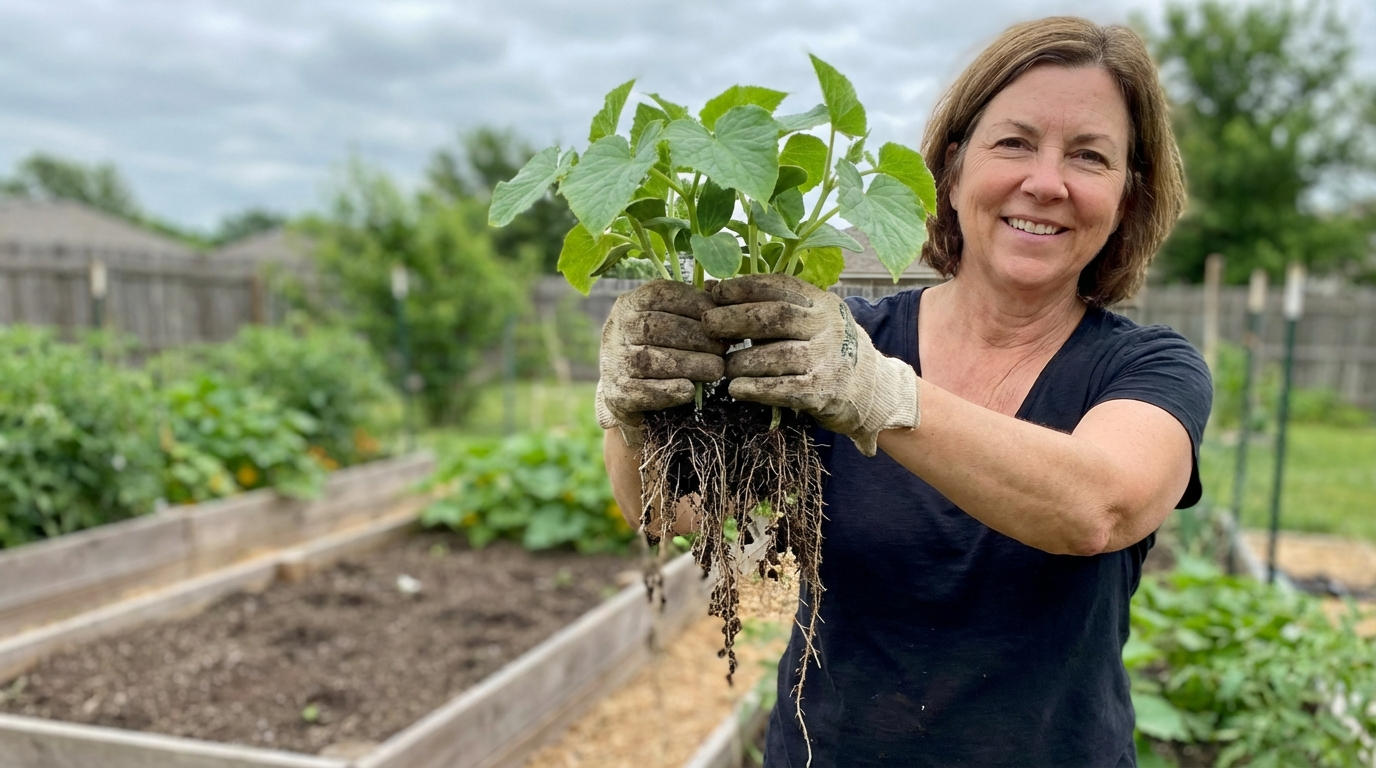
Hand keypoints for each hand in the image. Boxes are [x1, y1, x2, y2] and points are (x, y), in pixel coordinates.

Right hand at [596, 279, 725, 446]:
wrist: (624, 391)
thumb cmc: (655, 348)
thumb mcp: (664, 319)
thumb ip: (689, 304)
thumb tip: (718, 290)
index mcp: (629, 303)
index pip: (661, 293)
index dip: (695, 302)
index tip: (719, 315)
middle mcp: (617, 329)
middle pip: (661, 327)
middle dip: (699, 337)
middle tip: (723, 348)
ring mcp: (615, 361)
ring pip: (655, 359)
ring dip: (692, 364)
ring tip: (716, 369)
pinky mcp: (618, 393)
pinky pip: (647, 391)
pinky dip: (671, 390)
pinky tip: (690, 390)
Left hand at [703, 274, 917, 456]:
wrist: (875, 391)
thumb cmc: (829, 352)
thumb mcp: (812, 320)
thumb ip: (772, 306)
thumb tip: (712, 290)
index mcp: (823, 303)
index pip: (779, 286)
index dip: (743, 287)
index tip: (714, 293)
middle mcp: (829, 326)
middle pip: (776, 316)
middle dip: (736, 319)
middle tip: (708, 325)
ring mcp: (829, 359)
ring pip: (778, 355)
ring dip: (742, 361)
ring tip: (723, 366)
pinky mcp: (825, 392)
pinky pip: (785, 389)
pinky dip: (756, 389)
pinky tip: (737, 389)